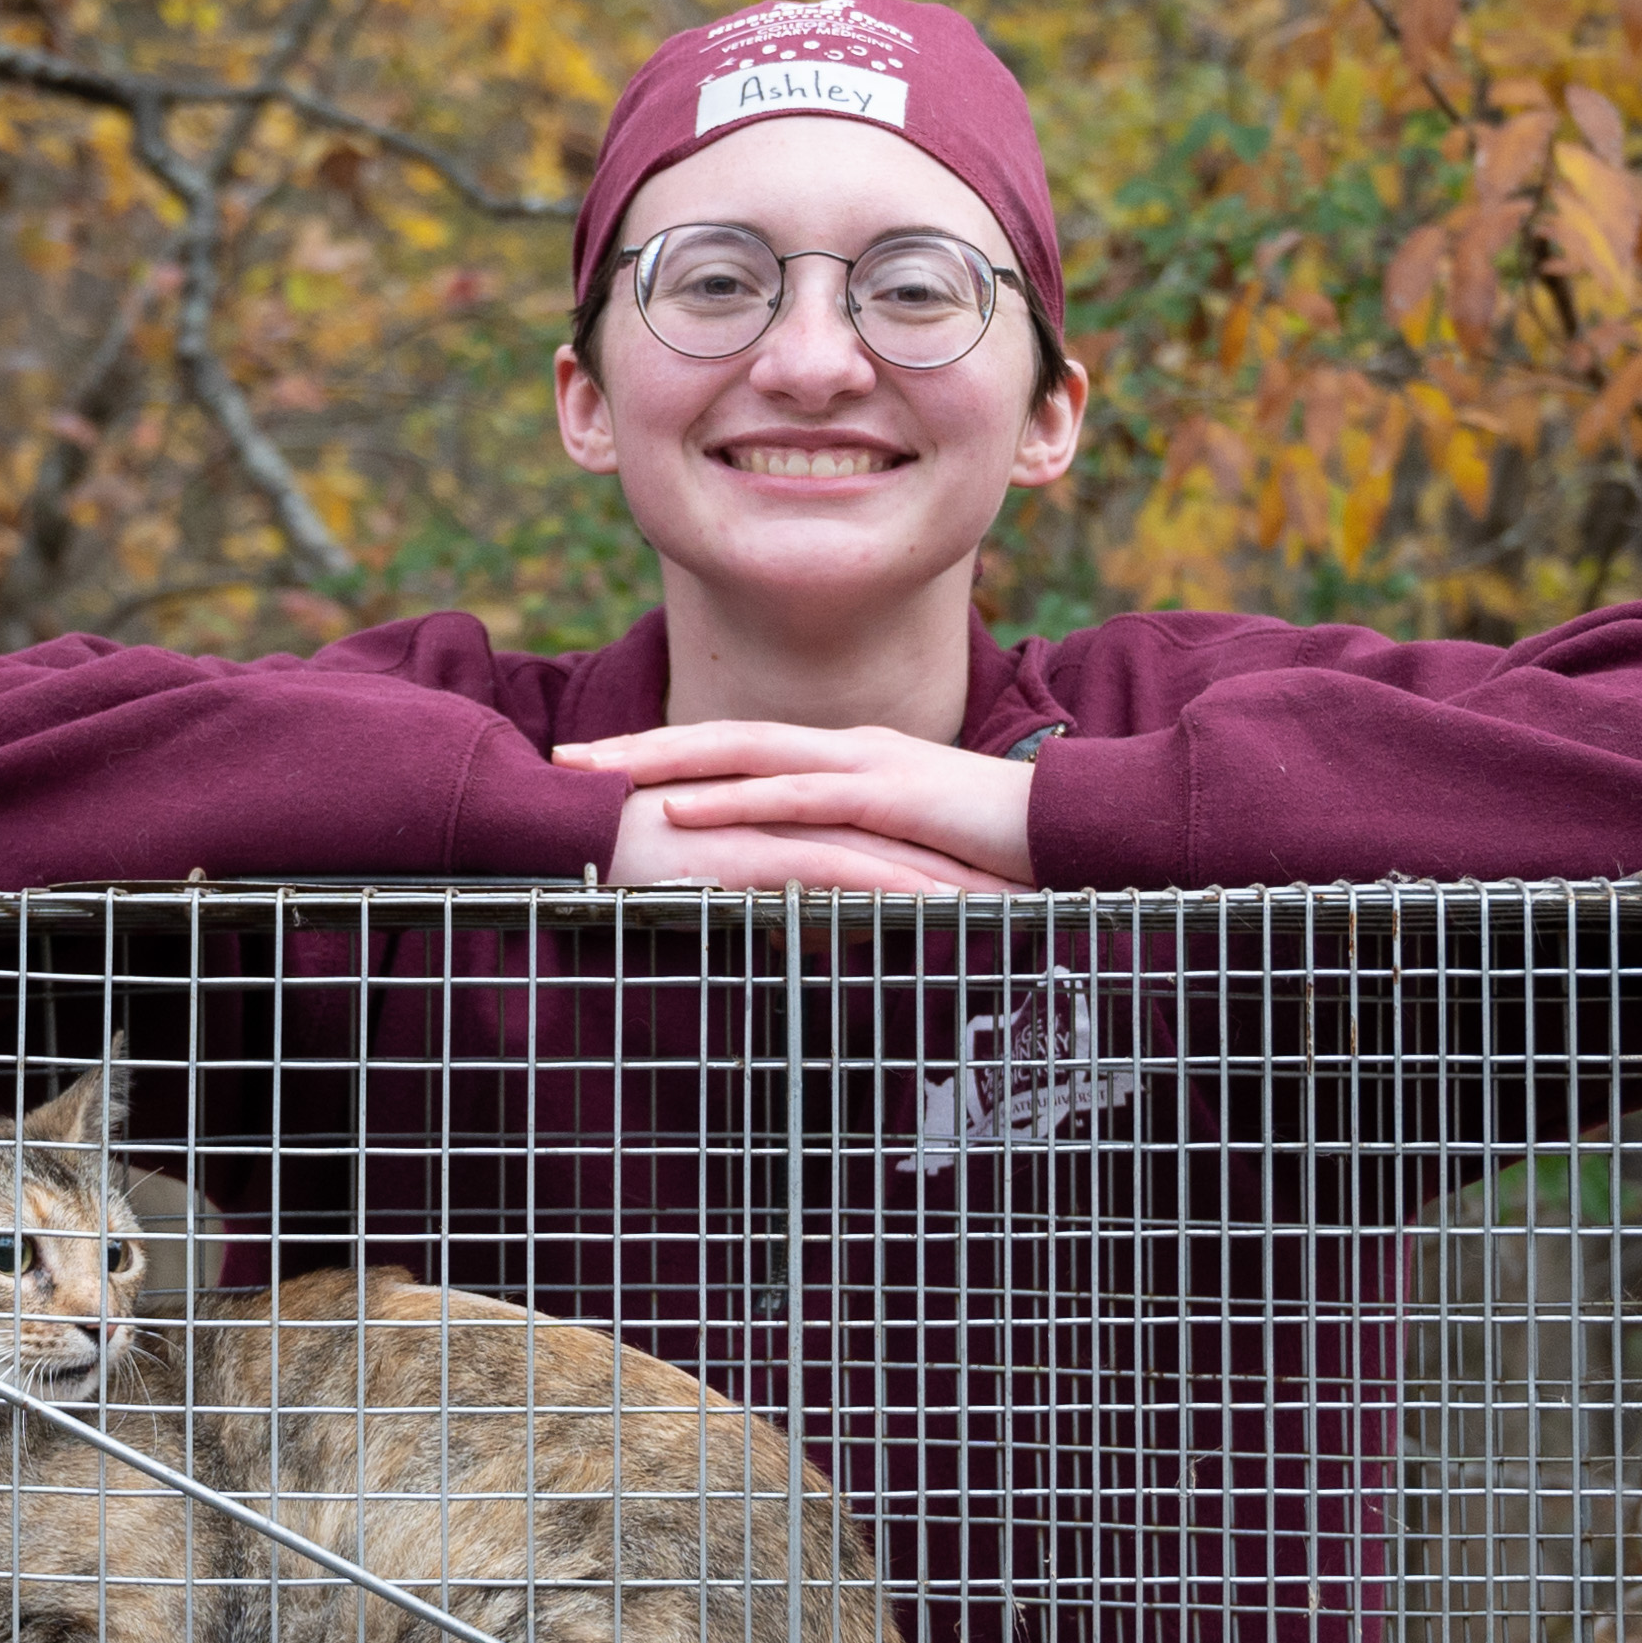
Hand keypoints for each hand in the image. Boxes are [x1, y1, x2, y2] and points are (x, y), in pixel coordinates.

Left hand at [559, 722, 1039, 887]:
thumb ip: (850, 869)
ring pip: (743, 752)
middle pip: (721, 737)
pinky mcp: (890, 795)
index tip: (598, 770)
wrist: (1079, 834)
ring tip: (595, 776)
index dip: (666, 755)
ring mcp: (867, 764)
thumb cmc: (998, 857)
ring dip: (663, 761)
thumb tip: (802, 905)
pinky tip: (680, 810)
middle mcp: (846, 749)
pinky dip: (733, 801)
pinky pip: (796, 796)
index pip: (739, 750)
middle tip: (562, 761)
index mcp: (846, 760)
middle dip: (637, 748)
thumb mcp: (905, 861)